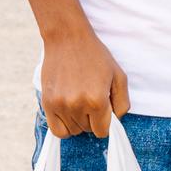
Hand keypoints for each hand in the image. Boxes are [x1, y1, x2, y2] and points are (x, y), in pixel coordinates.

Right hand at [40, 18, 128, 138]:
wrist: (68, 39)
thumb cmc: (95, 56)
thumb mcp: (118, 76)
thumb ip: (122, 103)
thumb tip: (115, 122)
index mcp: (97, 100)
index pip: (102, 131)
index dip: (105, 122)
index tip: (103, 110)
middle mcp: (78, 105)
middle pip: (88, 130)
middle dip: (92, 119)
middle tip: (90, 99)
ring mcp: (60, 105)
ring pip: (73, 131)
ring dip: (78, 121)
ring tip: (79, 100)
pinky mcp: (47, 103)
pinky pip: (57, 131)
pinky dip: (64, 126)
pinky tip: (68, 112)